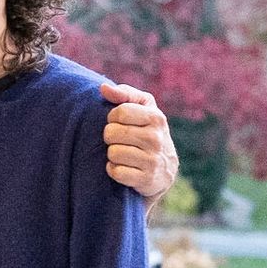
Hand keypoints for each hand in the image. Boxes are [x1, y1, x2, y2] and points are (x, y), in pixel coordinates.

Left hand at [100, 82, 178, 208]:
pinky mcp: (146, 179)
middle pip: (112, 133)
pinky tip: (124, 168)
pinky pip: (116, 172)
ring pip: (113, 153)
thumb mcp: (142, 109)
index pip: (120, 112)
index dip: (113, 118)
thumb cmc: (146, 132)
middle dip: (110, 137)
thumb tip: (103, 88)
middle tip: (120, 141)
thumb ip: (124, 94)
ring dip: (112, 155)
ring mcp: (153, 160)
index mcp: (156, 117)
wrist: (164, 170)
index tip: (119, 123)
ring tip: (124, 154)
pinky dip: (114, 171)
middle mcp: (157, 138)